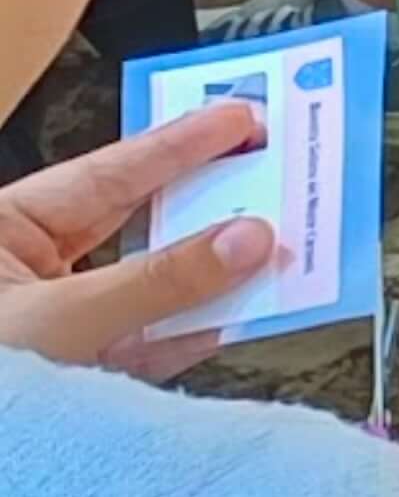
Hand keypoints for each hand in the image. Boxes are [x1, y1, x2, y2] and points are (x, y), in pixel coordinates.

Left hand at [0, 101, 279, 376]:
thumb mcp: (59, 321)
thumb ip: (158, 283)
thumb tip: (250, 239)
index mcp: (3, 232)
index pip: (107, 176)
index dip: (180, 145)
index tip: (244, 118)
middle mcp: (26, 271)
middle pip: (132, 224)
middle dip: (203, 203)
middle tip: (272, 171)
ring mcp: (51, 326)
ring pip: (142, 287)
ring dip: (205, 274)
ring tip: (273, 247)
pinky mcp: (73, 378)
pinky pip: (140, 343)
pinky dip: (186, 332)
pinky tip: (235, 316)